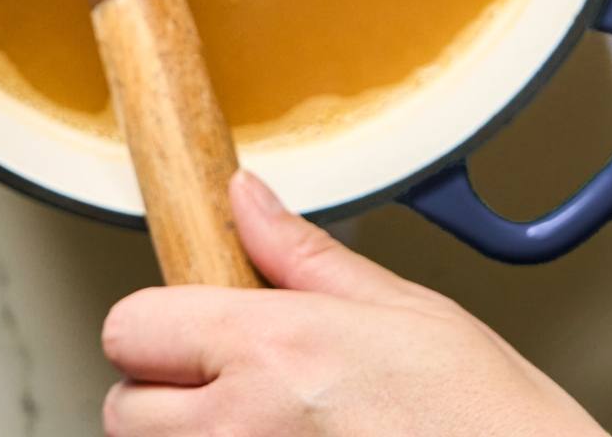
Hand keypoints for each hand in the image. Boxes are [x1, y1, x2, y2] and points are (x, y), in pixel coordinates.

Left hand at [102, 171, 604, 434]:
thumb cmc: (488, 420)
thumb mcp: (403, 310)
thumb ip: (302, 256)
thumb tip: (246, 197)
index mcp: (272, 349)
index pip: (131, 326)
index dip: (157, 324)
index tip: (188, 326)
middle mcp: (244, 427)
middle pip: (123, 408)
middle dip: (162, 394)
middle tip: (225, 387)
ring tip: (263, 425)